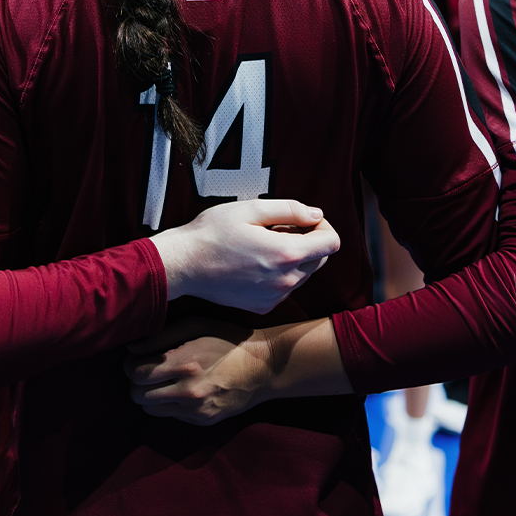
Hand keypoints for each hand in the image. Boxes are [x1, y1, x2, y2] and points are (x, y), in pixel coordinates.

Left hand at [125, 317, 274, 424]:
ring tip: (160, 382)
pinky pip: (169, 415)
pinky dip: (167, 403)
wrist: (264, 367)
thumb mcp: (197, 325)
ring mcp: (196, 409)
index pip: (137, 373)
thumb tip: (131, 348)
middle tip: (144, 371)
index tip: (134, 360)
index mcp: (185, 362)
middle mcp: (188, 389)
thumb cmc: (228, 339)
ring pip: (149, 408)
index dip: (129, 366)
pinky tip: (179, 390)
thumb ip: (160, 337)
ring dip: (148, 395)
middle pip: (138, 394)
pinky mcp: (202, 420)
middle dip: (136, 382)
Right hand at [152, 199, 339, 313]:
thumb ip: (290, 209)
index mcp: (287, 254)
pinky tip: (253, 263)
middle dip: (308, 242)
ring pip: (302, 274)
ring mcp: (275, 296)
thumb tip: (317, 214)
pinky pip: (284, 288)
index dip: (323, 226)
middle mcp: (286, 280)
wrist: (182, 265)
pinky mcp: (263, 306)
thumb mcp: (250, 209)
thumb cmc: (212, 232)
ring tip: (262, 245)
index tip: (304, 220)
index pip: (332, 243)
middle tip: (277, 229)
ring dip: (292, 258)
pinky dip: (278, 274)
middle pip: (320, 259)